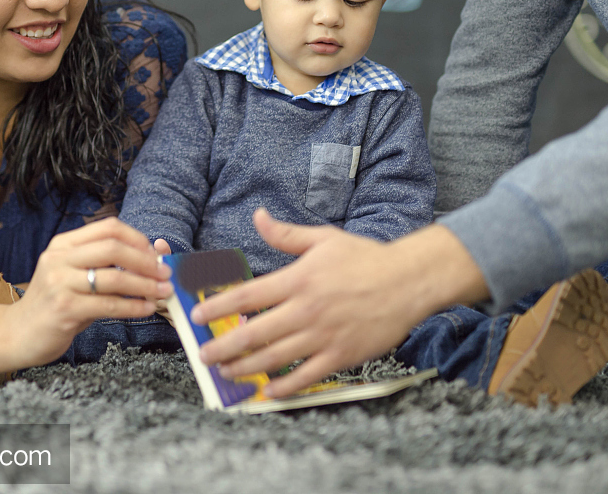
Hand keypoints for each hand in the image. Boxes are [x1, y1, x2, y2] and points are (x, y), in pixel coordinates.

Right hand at [8, 217, 172, 367]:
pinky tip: (146, 309)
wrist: (16, 334)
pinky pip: (108, 305)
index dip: (137, 238)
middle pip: (113, 248)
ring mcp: (59, 282)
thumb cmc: (54, 305)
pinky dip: (133, 307)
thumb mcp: (74, 276)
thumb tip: (150, 259)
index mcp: (63, 244)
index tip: (155, 254)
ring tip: (162, 292)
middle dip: (146, 261)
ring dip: (144, 285)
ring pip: (113, 277)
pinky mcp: (64, 308)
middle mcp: (59, 258)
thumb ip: (103, 265)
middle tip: (165, 274)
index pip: (108, 227)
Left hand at [190, 209, 487, 397]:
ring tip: (225, 372)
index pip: (248, 295)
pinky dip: (284, 386)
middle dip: (223, 346)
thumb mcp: (324, 239)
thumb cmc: (367, 258)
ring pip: (274, 357)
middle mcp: (306, 310)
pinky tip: (267, 390)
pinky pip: (306, 376)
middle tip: (202, 354)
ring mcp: (323, 336)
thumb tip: (258, 216)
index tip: (197, 314)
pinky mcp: (341, 356)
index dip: (218, 306)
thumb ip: (286, 235)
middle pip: (254, 332)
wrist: (409, 281)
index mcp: (299, 279)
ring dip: (245, 367)